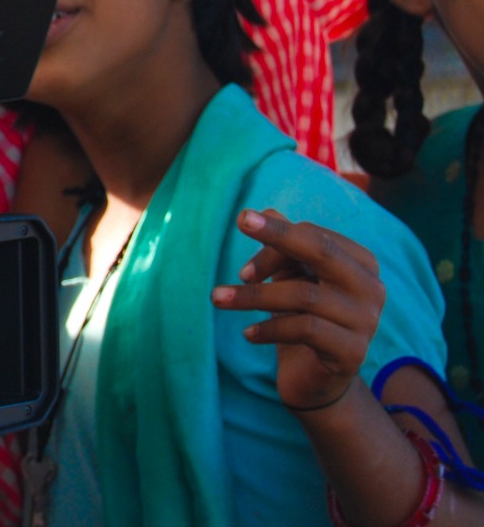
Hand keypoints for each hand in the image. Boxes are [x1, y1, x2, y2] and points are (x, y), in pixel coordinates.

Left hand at [211, 208, 383, 413]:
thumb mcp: (290, 278)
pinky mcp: (353, 353)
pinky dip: (269, 328)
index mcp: (360, 263)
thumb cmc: (301, 317)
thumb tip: (266, 211)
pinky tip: (248, 333)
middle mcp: (371, 288)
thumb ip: (283, 246)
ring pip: (303, 295)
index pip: (316, 236)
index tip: (240, 228)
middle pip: (321, 253)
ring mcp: (366, 322)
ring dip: (253, 296)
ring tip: (218, 298)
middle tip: (239, 221)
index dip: (276, 234)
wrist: (315, 378)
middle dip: (276, 238)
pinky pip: (305, 330)